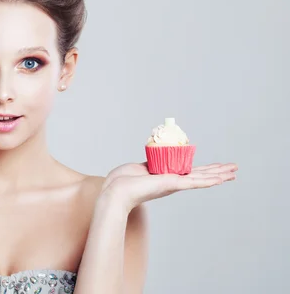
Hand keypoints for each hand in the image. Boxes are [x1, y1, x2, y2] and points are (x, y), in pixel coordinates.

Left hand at [101, 162, 237, 212]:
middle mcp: (173, 182)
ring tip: (234, 172)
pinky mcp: (171, 185)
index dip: (205, 169)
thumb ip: (150, 165)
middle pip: (201, 175)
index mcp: (167, 177)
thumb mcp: (140, 168)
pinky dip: (208, 180)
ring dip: (219, 175)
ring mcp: (174, 184)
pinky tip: (221, 179)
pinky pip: (193, 182)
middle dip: (218, 172)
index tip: (217, 167)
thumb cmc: (122, 181)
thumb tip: (151, 161)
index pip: (190, 172)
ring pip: (202, 179)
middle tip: (235, 169)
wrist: (116, 191)